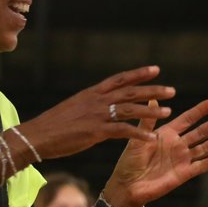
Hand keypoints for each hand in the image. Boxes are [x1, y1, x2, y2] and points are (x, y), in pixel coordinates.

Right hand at [17, 66, 175, 159]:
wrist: (35, 136)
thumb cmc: (54, 125)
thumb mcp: (75, 108)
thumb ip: (92, 105)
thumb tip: (104, 105)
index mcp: (91, 93)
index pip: (119, 79)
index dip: (138, 74)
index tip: (156, 69)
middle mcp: (96, 101)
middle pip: (130, 92)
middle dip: (152, 90)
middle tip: (172, 90)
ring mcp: (96, 115)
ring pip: (129, 109)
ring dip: (150, 110)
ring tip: (167, 112)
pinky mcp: (95, 131)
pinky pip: (122, 131)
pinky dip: (138, 134)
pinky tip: (151, 137)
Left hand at [102, 99, 207, 206]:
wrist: (127, 186)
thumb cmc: (129, 162)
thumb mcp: (137, 140)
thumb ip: (147, 123)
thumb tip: (153, 99)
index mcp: (167, 134)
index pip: (188, 119)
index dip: (200, 111)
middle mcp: (177, 145)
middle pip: (199, 133)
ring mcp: (182, 159)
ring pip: (203, 148)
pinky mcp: (184, 174)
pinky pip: (200, 167)